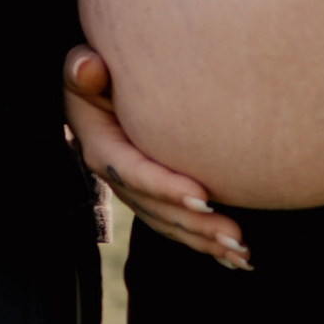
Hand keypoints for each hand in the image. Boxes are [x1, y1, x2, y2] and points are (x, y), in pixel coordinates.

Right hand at [62, 46, 250, 270]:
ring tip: (242, 253)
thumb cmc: (96, 70)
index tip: (203, 196)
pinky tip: (238, 257)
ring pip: (170, 223)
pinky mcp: (154, 195)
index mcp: (101, 148)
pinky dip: (206, 240)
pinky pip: (179, 223)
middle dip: (194, 226)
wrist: (100, 83)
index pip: (133, 172)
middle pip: (156, 208)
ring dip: (205, 241)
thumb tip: (87, 67)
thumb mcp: (81, 68)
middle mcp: (117, 177)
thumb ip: (82, 69)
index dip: (165, 186)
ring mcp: (136, 191)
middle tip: (234, 236)